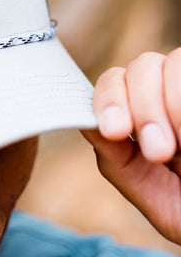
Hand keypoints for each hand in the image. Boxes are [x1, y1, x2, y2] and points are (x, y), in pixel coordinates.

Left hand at [81, 49, 180, 244]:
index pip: (114, 81)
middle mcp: (169, 93)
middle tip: (159, 152)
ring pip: (174, 61)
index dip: (108, 99)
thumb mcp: (151, 194)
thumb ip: (116, 159)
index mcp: (144, 114)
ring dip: (174, 105)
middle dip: (144, 108)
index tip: (113, 131)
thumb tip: (84, 124)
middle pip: (143, 66)